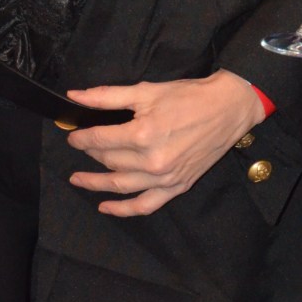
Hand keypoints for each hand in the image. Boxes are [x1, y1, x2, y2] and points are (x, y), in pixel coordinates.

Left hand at [63, 69, 265, 217]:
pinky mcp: (177, 186)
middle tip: (82, 147)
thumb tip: (75, 96)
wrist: (228, 108)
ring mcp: (165, 178)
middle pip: (109, 161)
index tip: (73, 135)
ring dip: (96, 184)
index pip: (100, 140)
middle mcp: (152, 161)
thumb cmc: (188, 96)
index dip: (81, 138)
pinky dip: (123, 210)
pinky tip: (105, 208)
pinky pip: (145, 205)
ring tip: (78, 180)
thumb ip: (107, 96)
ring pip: (120, 186)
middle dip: (91, 154)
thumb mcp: (146, 91)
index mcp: (143, 134)